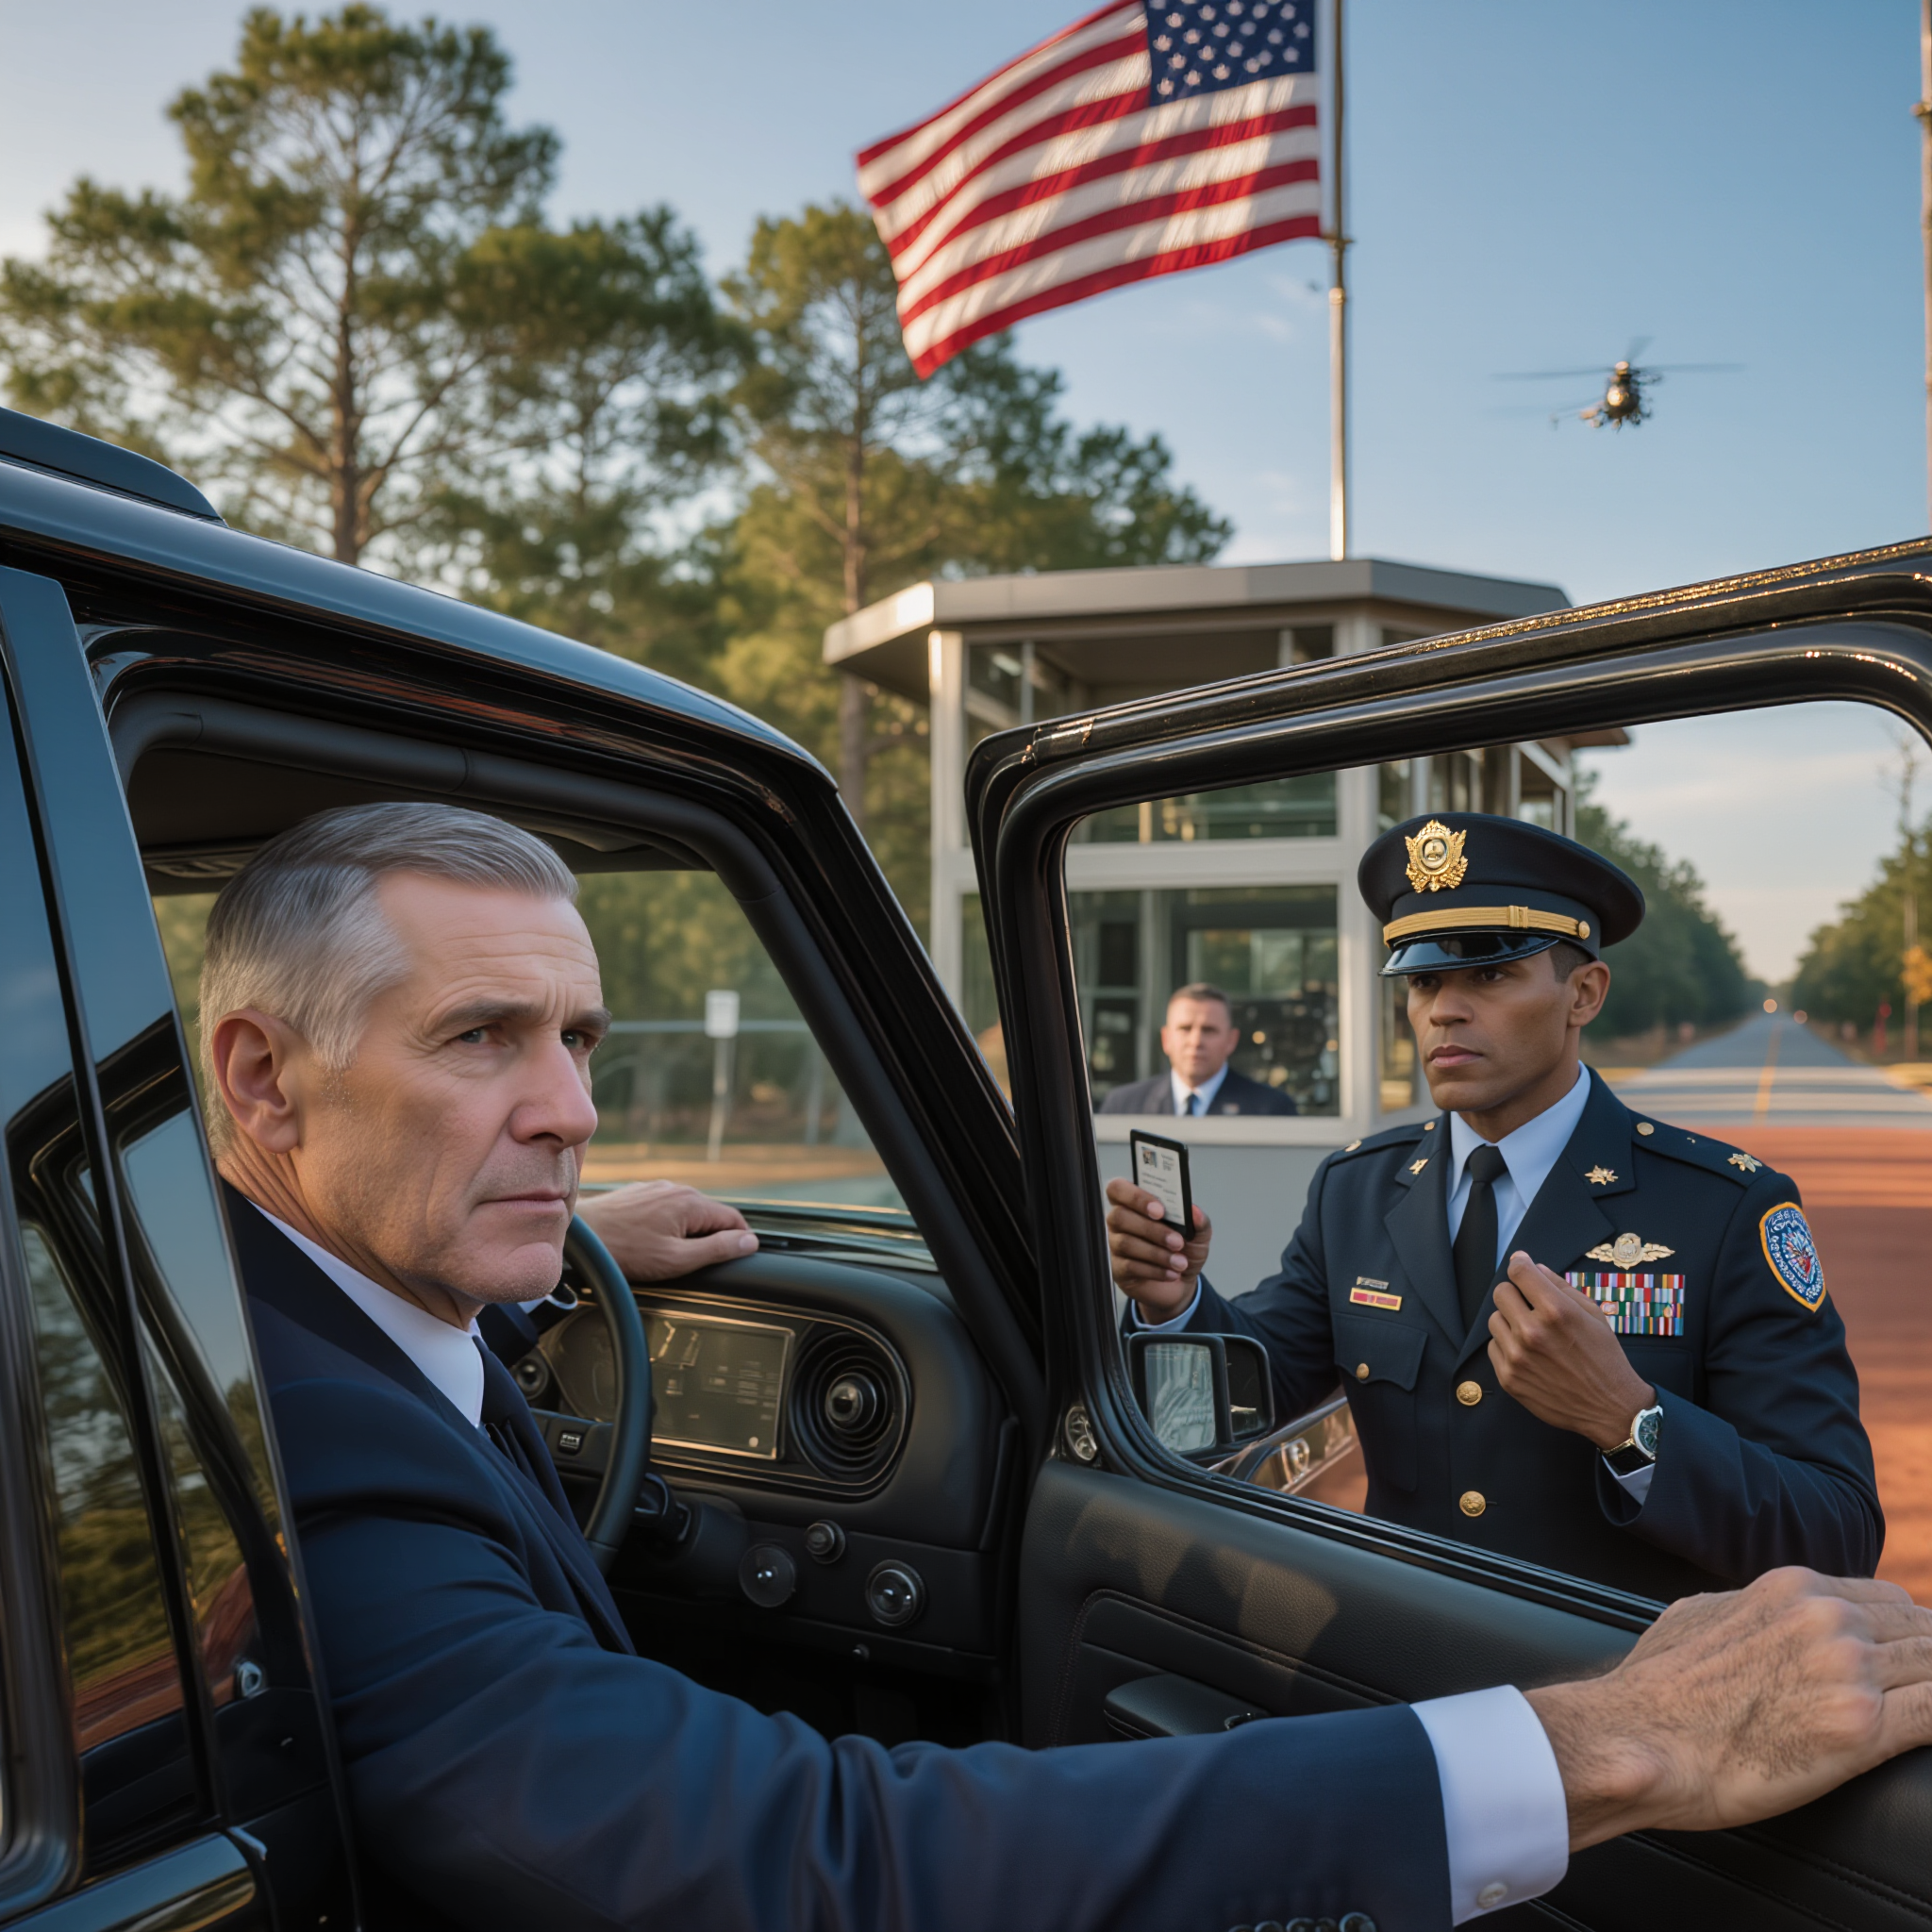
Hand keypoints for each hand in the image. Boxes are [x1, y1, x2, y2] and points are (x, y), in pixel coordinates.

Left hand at [575, 1181, 757, 1281]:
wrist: (582, 1236)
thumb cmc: (624, 1250)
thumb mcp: (676, 1259)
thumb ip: (717, 1249)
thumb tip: (749, 1242)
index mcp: (691, 1203)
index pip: (734, 1220)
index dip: (741, 1241)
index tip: (736, 1259)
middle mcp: (677, 1189)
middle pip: (711, 1215)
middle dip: (711, 1239)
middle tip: (696, 1265)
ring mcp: (658, 1189)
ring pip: (689, 1212)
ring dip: (689, 1232)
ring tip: (670, 1256)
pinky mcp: (642, 1194)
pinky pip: (668, 1209)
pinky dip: (669, 1226)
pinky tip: (652, 1243)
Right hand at [1104, 1177, 1211, 1320]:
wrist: (1181, 1283)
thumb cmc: (1184, 1250)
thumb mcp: (1198, 1235)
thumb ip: (1200, 1222)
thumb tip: (1195, 1212)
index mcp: (1135, 1203)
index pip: (1118, 1188)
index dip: (1135, 1196)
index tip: (1160, 1210)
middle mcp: (1120, 1221)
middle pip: (1119, 1216)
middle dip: (1151, 1229)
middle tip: (1177, 1241)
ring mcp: (1115, 1245)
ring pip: (1126, 1243)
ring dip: (1157, 1253)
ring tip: (1181, 1262)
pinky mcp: (1118, 1269)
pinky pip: (1130, 1267)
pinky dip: (1155, 1271)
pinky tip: (1171, 1273)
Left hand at [1488, 1252, 1654, 1450]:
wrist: (1608, 1407)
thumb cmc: (1604, 1358)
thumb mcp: (1593, 1315)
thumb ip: (1561, 1287)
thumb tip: (1534, 1267)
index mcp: (1555, 1311)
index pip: (1519, 1272)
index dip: (1520, 1264)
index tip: (1521, 1264)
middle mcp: (1532, 1332)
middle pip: (1501, 1293)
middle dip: (1516, 1294)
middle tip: (1531, 1304)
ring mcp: (1517, 1357)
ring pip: (1494, 1320)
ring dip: (1510, 1321)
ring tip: (1533, 1333)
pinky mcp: (1508, 1378)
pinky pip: (1494, 1347)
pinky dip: (1507, 1346)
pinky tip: (1529, 1353)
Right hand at [1525, 1568, 1931, 1850]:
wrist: (1638, 1735)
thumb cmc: (1659, 1687)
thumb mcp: (1702, 1614)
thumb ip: (1753, 1610)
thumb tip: (1769, 1616)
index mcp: (1793, 1588)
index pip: (1889, 1601)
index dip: (1904, 1634)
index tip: (1907, 1661)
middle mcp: (1828, 1617)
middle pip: (1921, 1632)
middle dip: (1926, 1662)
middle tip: (1918, 1691)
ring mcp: (1847, 1668)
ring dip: (1931, 1689)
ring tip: (1922, 1710)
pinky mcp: (1860, 1726)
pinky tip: (1928, 1732)